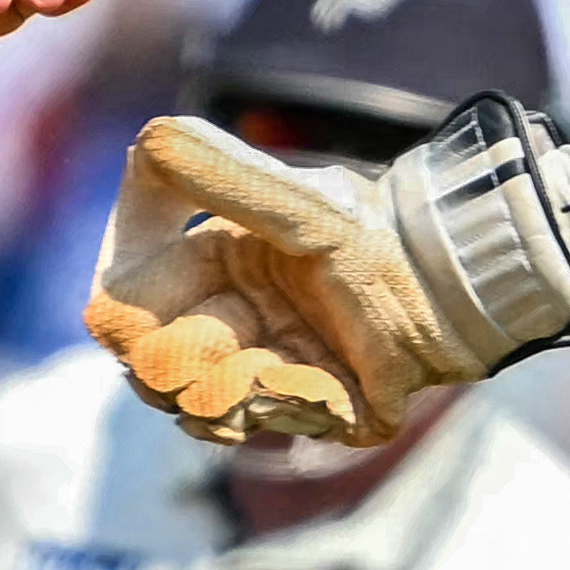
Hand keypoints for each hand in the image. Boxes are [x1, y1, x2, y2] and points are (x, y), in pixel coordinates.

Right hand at [86, 116, 444, 450]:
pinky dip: (294, 400)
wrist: (453, 287)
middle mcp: (223, 328)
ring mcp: (261, 378)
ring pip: (195, 409)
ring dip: (241, 382)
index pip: (115, 312)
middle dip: (191, 353)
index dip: (130, 311)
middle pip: (147, 370)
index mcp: (203, 273)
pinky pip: (266, 426)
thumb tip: (150, 142)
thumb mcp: (296, 200)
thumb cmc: (376, 234)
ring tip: (291, 356)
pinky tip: (327, 379)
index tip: (181, 289)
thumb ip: (221, 173)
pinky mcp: (306, 416)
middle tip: (247, 329)